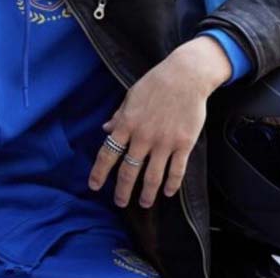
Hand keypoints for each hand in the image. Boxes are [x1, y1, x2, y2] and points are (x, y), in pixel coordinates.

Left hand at [88, 36, 230, 208]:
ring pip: (152, 177)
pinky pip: (176, 171)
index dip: (99, 173)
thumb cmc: (156, 82)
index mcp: (127, 124)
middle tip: (120, 203)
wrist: (186, 75)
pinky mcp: (184, 144)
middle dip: (122, 191)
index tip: (93, 186)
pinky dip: (172, 185)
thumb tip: (105, 130)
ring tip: (144, 203)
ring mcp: (164, 142)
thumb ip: (119, 115)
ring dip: (146, 194)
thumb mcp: (131, 96)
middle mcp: (143, 137)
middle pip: (129, 172)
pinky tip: (168, 193)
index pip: (107, 154)